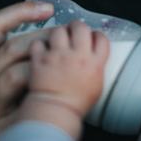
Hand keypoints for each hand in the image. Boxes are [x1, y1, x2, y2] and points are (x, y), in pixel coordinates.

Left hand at [19, 21, 109, 138]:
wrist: (54, 114)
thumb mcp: (96, 86)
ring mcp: (58, 56)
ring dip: (58, 32)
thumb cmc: (75, 105)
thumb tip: (93, 55)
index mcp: (95, 63)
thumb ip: (96, 66)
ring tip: (57, 38)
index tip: (92, 37)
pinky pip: (39, 42)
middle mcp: (77, 56)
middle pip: (80, 27)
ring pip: (59, 30)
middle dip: (77, 26)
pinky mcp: (40, 59)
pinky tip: (41, 49)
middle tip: (73, 30)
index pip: (101, 38)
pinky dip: (39, 44)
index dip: (96, 35)